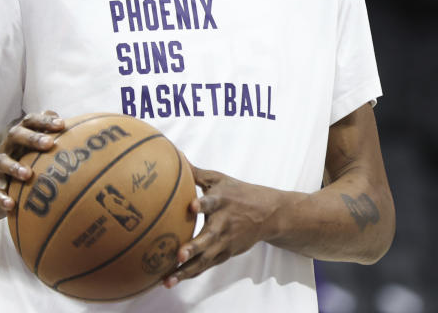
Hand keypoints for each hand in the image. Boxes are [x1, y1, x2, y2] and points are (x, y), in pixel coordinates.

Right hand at [0, 111, 64, 213]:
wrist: (3, 177)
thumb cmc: (31, 156)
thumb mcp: (42, 144)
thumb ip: (58, 135)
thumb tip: (87, 128)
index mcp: (22, 132)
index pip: (31, 120)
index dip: (45, 121)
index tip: (62, 125)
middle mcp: (10, 145)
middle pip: (16, 134)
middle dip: (32, 138)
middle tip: (49, 144)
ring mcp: (1, 164)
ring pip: (3, 162)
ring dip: (15, 167)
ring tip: (28, 174)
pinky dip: (1, 197)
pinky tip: (11, 204)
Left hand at [164, 165, 283, 287]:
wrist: (269, 214)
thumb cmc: (238, 193)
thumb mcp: (219, 179)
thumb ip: (195, 173)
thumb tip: (174, 157)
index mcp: (222, 201)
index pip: (212, 202)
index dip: (203, 204)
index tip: (192, 206)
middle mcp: (224, 223)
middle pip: (208, 238)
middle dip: (194, 247)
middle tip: (179, 254)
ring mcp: (225, 242)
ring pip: (206, 259)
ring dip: (187, 269)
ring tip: (168, 279)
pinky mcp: (225, 254)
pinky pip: (206, 266)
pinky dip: (191, 273)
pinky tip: (172, 279)